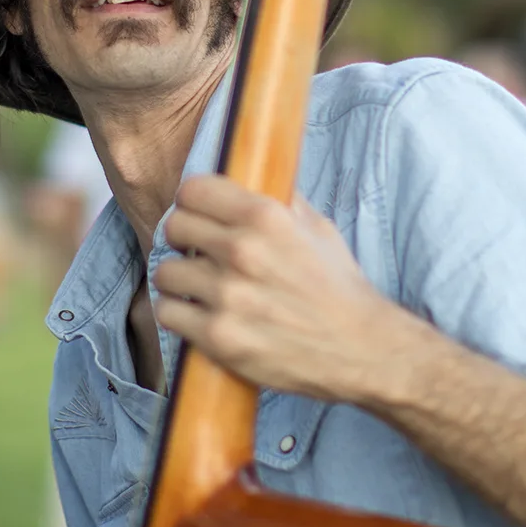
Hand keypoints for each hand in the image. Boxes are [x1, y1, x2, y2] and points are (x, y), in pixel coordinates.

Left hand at [152, 173, 430, 406]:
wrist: (360, 349)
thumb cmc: (338, 289)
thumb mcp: (317, 229)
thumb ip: (280, 201)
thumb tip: (252, 177)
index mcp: (266, 217)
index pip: (193, 190)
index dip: (192, 202)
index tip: (197, 214)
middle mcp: (243, 252)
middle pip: (173, 227)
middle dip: (183, 238)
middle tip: (196, 251)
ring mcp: (228, 297)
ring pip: (165, 273)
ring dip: (178, 279)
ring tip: (195, 287)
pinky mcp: (219, 337)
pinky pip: (167, 313)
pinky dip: (178, 314)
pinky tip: (196, 314)